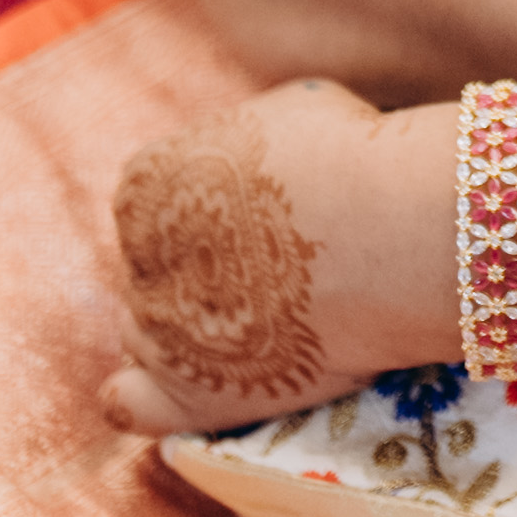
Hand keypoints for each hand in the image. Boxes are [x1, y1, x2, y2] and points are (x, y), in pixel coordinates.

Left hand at [98, 76, 454, 434]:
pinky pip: (130, 404)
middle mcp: (138, 257)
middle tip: (270, 273)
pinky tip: (181, 391)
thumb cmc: (352, 162)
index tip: (257, 217)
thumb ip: (246, 147)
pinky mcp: (184, 393)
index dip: (208, 211)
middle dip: (199, 272)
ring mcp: (157, 329)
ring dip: (190, 331)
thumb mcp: (286, 113)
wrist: (386, 238)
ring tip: (264, 326)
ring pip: (148, 334)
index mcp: (150, 184)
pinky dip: (143, 398)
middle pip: (153, 271)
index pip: (157, 202)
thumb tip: (254, 164)